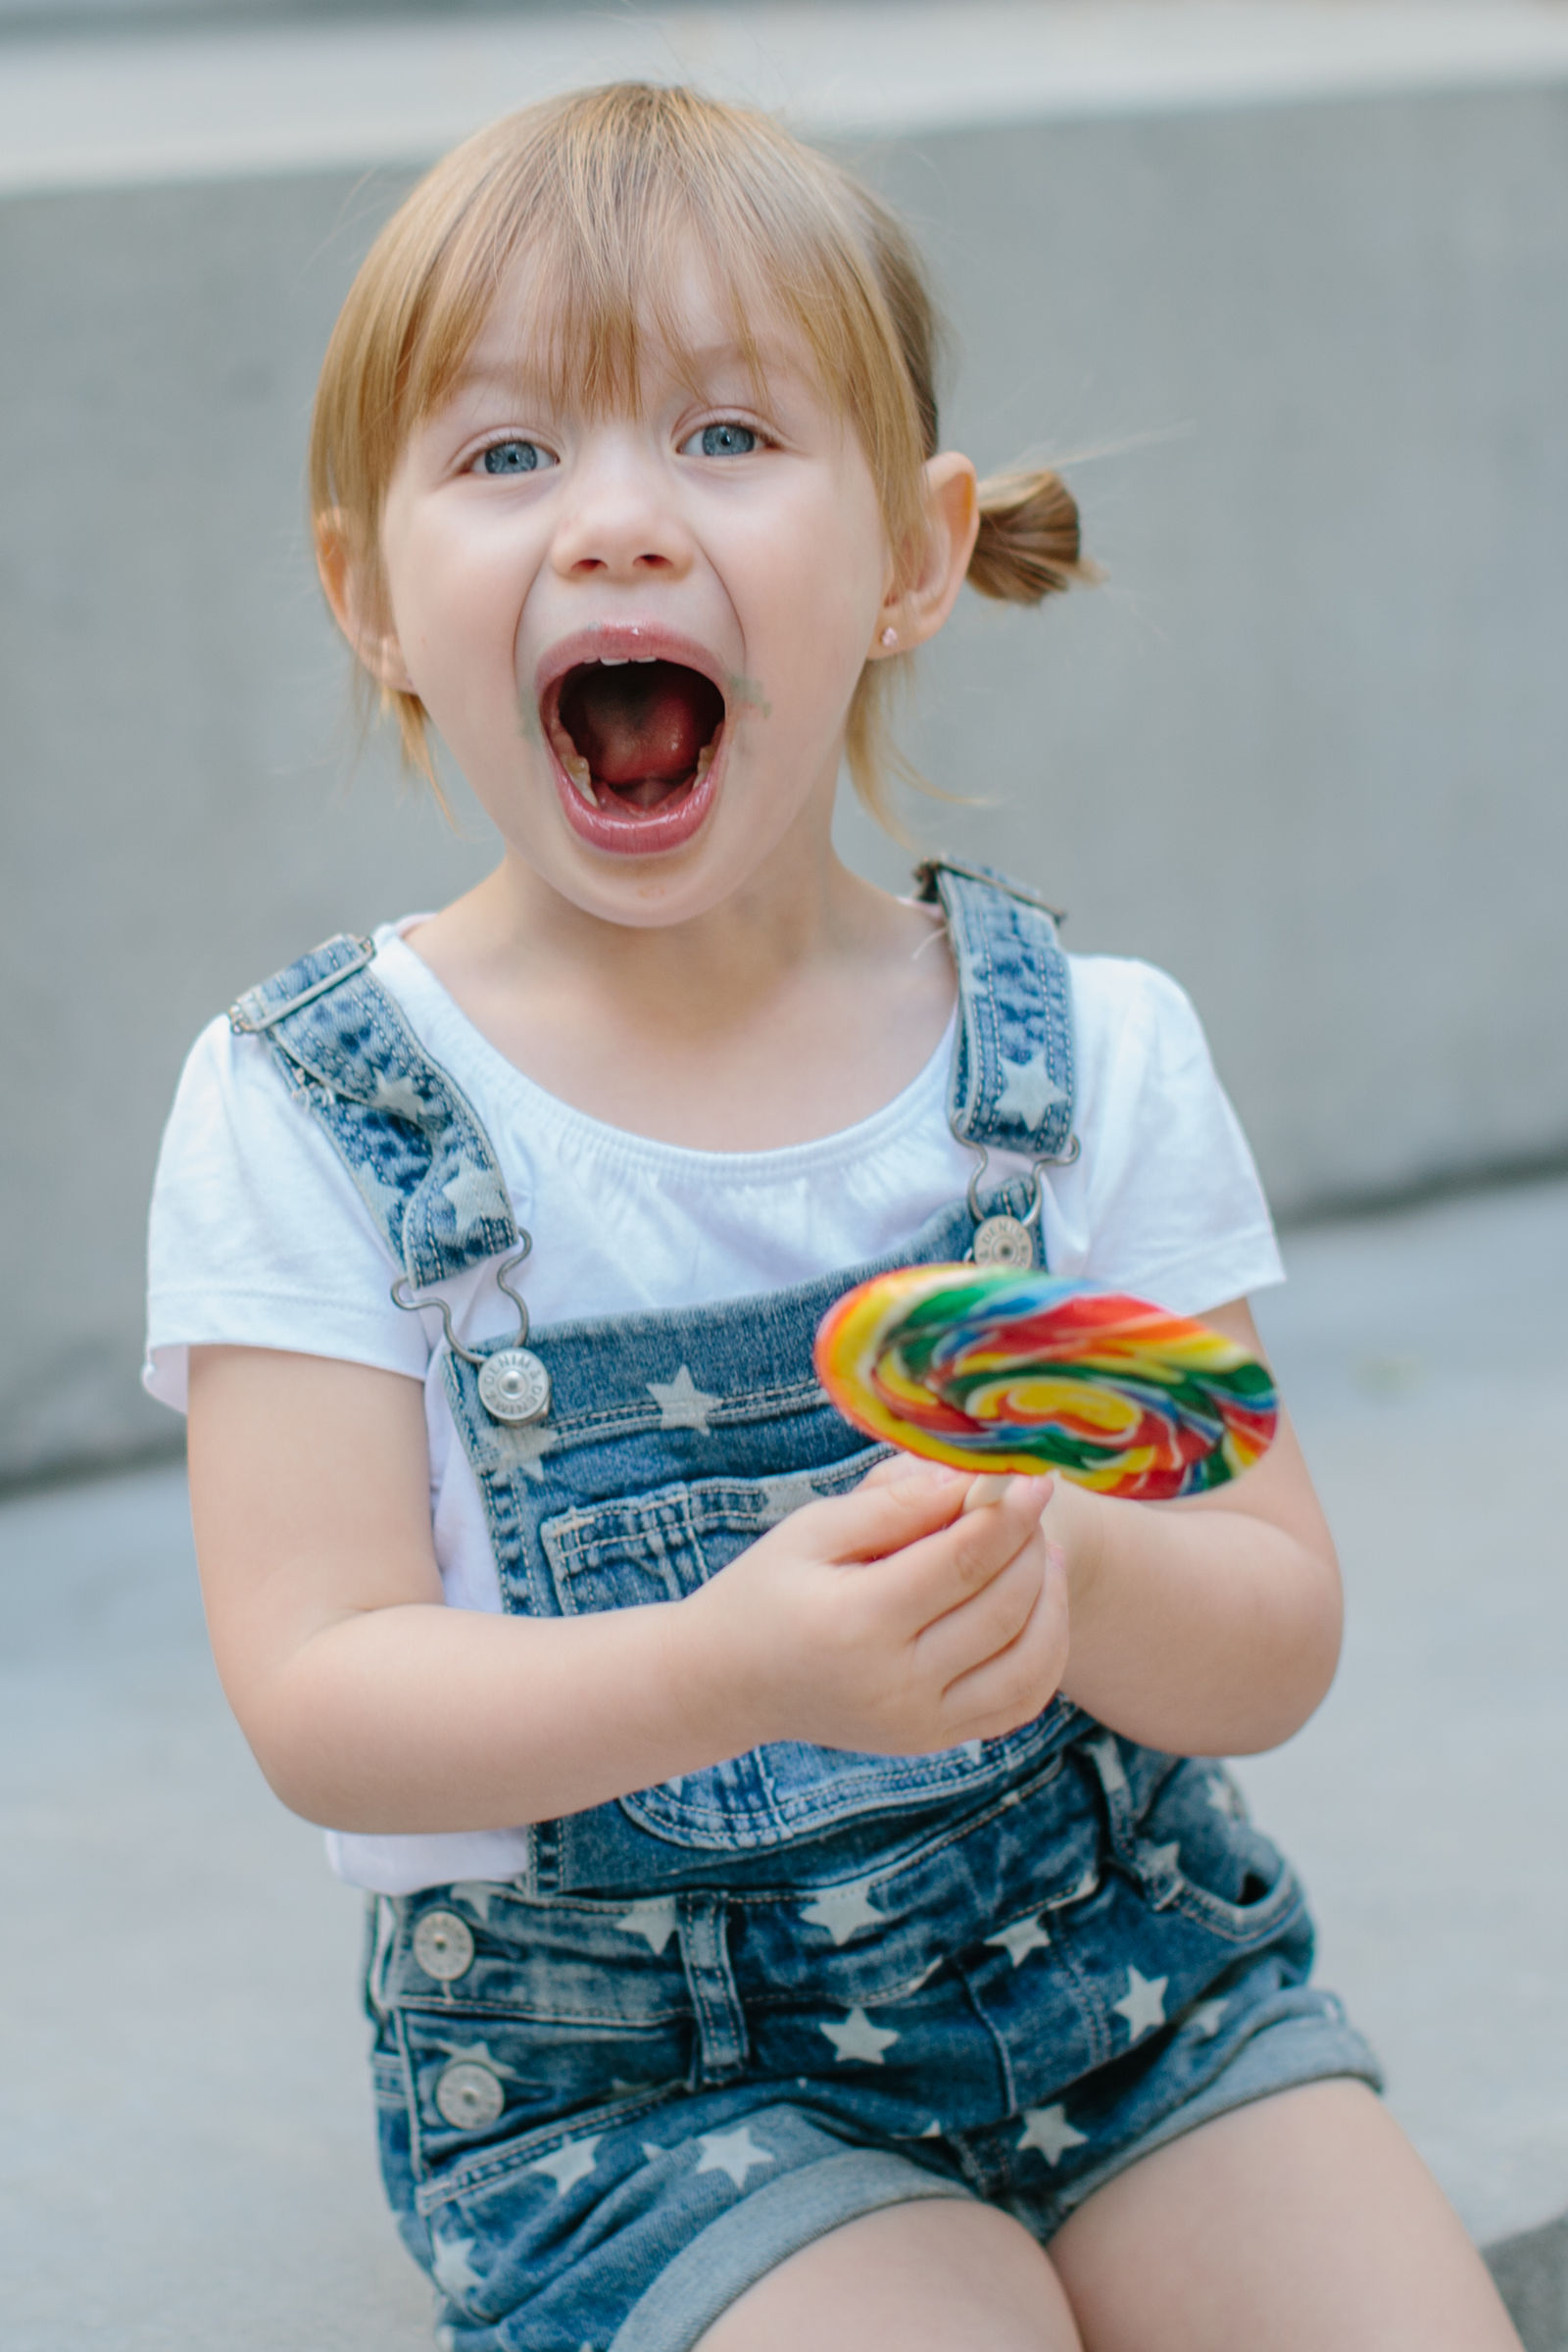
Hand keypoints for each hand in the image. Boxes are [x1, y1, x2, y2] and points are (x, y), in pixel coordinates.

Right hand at [679, 1457, 1069, 1758]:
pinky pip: (1019, 1703)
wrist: (732, 1683)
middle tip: (1031, 1505)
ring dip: (1051, 1601)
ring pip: (1028, 1663)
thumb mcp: (814, 1529)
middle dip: (1031, 1547)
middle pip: (1002, 1608)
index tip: (1033, 1477)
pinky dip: (1046, 1653)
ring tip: (1043, 1553)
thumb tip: (970, 1477)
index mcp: (858, 1622)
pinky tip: (1038, 1607)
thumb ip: (892, 1502)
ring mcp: (919, 1722)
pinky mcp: (934, 1740)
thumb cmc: (769, 1589)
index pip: (962, 1562)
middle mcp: (895, 1683)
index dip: (1008, 1515)